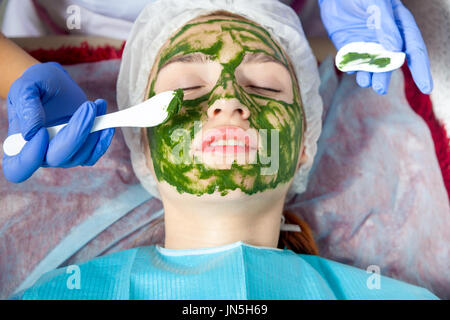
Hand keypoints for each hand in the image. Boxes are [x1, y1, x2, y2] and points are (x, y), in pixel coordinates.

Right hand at [2, 62, 114, 182]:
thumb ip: (27, 107)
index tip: (41, 133)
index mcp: (17, 145)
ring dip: (94, 129)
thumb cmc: (36, 84)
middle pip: (58, 158)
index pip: (18, 169)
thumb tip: (31, 133)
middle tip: (88, 106)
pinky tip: (104, 115)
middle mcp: (40, 155)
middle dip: (76, 133)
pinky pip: (94, 153)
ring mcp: (62, 154)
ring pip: (80, 155)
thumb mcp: (26, 87)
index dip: (30, 159)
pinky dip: (103, 137)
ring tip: (95, 104)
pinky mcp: (80, 150)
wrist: (55, 83)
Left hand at [318, 0, 432, 94]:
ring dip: (368, 75)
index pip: (414, 49)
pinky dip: (351, 67)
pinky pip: (352, 61)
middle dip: (385, 76)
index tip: (426, 87)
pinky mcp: (348, 46)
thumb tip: (394, 52)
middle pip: (389, 62)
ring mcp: (366, 43)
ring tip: (364, 82)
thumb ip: (385, 27)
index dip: (420, 69)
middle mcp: (384, 38)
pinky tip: (350, 69)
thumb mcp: (376, 5)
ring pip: (370, 65)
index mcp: (399, 25)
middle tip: (380, 89)